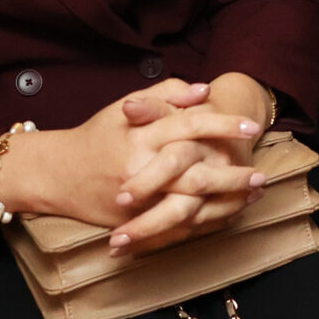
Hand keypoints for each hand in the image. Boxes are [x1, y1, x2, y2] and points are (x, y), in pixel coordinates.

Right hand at [0, 82, 260, 237]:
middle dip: (232, 175)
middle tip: (260, 173)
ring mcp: (138, 201)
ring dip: (224, 203)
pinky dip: (204, 223)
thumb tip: (204, 90)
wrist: (57, 175)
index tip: (251, 127)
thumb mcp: (125, 106)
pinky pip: (175, 228)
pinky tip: (227, 216)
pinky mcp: (135, 223)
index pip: (190, 126)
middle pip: (195, 173)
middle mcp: (141, 168)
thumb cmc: (96, 136)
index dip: (223, 125)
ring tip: (251, 197)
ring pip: (189, 206)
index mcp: (142, 135)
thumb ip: (165, 94)